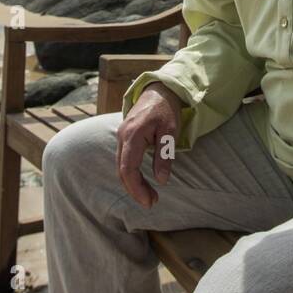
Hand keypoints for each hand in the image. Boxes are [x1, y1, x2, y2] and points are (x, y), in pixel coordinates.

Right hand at [115, 83, 182, 208]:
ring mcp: (121, 136)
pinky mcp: (124, 137)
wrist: (159, 90)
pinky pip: (124, 160)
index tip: (148, 201)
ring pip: (121, 166)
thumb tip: (161, 180)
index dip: (136, 188)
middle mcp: (122, 136)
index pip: (128, 168)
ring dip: (133, 183)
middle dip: (134, 190)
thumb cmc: (166, 109)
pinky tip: (142, 182)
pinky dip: (131, 174)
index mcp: (133, 134)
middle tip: (151, 203)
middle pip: (122, 170)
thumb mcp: (171, 131)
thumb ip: (164, 155)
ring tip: (150, 196)